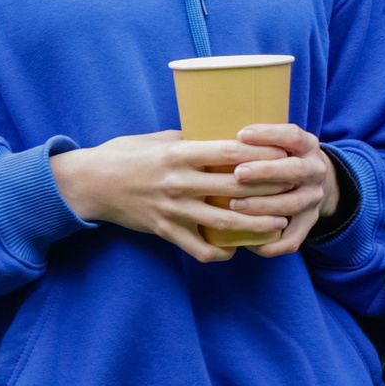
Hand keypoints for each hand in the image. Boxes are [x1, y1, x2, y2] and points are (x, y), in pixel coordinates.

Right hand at [50, 126, 331, 263]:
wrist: (89, 183)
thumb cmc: (126, 154)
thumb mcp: (159, 138)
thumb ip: (192, 138)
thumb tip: (225, 133)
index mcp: (179, 154)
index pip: (229, 153)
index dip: (261, 156)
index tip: (286, 156)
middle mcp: (178, 182)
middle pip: (235, 187)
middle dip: (270, 191)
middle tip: (295, 191)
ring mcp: (173, 209)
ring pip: (223, 221)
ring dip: (255, 225)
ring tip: (278, 224)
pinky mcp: (165, 230)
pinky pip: (198, 248)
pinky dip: (220, 252)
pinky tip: (236, 250)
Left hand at [228, 123, 338, 257]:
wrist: (314, 182)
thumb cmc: (281, 158)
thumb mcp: (279, 142)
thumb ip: (254, 140)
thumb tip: (205, 135)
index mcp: (307, 146)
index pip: (292, 135)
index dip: (268, 135)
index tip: (241, 135)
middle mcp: (315, 171)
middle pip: (295, 170)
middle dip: (266, 171)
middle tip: (238, 173)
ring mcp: (313, 199)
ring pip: (292, 204)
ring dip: (263, 205)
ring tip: (235, 205)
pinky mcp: (308, 223)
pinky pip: (292, 239)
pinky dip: (271, 243)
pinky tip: (248, 242)